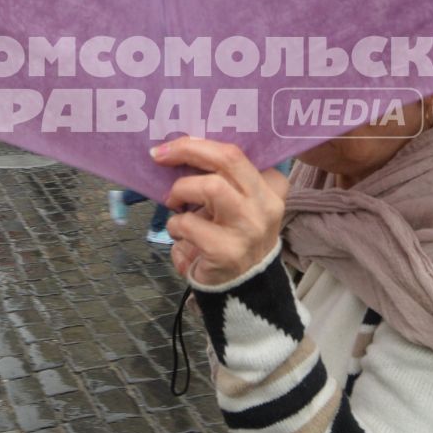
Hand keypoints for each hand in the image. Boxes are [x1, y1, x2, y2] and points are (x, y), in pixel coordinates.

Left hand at [152, 138, 288, 287]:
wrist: (245, 288)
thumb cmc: (234, 237)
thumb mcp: (239, 205)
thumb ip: (223, 179)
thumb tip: (180, 151)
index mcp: (270, 187)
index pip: (235, 153)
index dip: (201, 144)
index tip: (178, 145)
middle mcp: (265, 204)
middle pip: (227, 159)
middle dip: (188, 150)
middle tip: (161, 155)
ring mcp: (249, 228)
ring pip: (210, 187)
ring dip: (181, 191)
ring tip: (174, 203)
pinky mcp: (227, 252)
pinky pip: (188, 224)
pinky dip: (175, 225)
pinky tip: (179, 234)